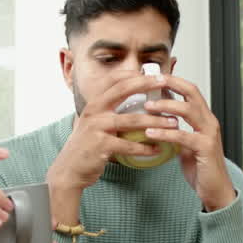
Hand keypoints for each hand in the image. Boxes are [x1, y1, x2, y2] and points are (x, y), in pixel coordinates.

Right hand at [47, 71, 177, 196]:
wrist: (70, 169)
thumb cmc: (87, 145)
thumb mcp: (95, 122)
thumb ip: (110, 110)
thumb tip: (134, 99)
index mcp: (94, 102)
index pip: (114, 80)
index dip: (134, 74)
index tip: (153, 73)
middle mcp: (94, 111)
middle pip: (122, 90)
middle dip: (146, 85)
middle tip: (166, 83)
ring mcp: (97, 127)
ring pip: (132, 120)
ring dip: (155, 121)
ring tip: (173, 123)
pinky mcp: (101, 146)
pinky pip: (129, 145)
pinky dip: (145, 147)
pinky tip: (157, 149)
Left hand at [144, 73, 235, 210]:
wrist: (215, 190)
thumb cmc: (199, 167)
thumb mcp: (185, 142)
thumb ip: (176, 126)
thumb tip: (158, 114)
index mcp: (204, 118)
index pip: (190, 90)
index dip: (173, 79)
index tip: (153, 75)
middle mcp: (209, 122)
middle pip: (192, 92)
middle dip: (171, 83)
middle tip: (150, 81)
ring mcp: (209, 134)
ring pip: (188, 110)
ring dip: (166, 105)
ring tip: (147, 106)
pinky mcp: (205, 148)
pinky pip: (183, 136)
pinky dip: (165, 133)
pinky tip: (149, 133)